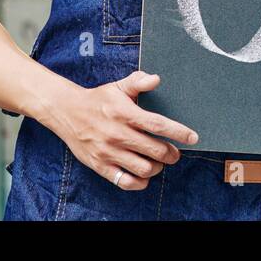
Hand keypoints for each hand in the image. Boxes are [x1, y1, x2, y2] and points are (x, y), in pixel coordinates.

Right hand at [47, 70, 197, 190]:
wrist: (67, 112)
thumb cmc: (98, 100)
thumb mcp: (118, 86)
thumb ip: (138, 81)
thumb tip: (157, 79)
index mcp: (125, 113)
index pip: (158, 125)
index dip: (179, 132)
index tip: (193, 137)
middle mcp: (117, 134)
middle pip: (155, 150)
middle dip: (171, 154)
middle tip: (175, 152)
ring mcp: (108, 152)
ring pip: (143, 168)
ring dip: (157, 167)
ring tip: (159, 162)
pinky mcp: (100, 165)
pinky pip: (124, 182)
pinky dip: (139, 182)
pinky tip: (144, 175)